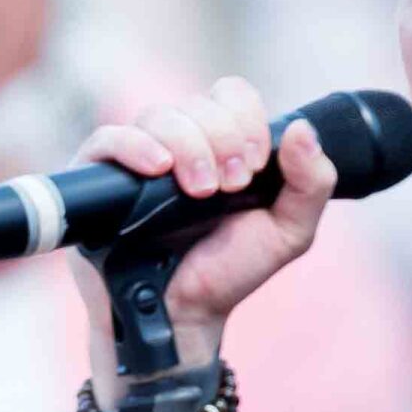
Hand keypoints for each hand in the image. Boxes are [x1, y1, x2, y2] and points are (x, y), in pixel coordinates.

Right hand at [69, 78, 336, 377]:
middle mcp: (179, 142)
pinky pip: (109, 139)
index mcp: (221, 144)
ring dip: (189, 146)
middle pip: (197, 103)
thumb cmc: (228, 272)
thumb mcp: (288, 232)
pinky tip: (158, 168)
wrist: (183, 316)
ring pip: (159, 116)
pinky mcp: (99, 177)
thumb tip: (301, 128)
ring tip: (198, 191)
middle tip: (230, 187)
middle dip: (222, 140)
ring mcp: (138, 156)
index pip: (231, 95)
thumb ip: (312, 183)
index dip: (246, 121)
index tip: (254, 166)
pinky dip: (135, 146)